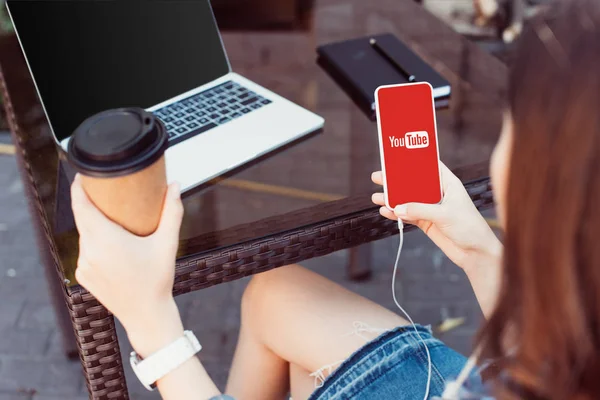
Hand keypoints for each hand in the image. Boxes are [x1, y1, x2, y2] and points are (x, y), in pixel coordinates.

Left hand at [71, 174, 184, 354]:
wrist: (146, 315)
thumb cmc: (158, 278)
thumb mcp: (168, 243)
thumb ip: (172, 211)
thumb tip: (175, 184)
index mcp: (105, 240)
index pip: (81, 206)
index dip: (79, 187)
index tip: (84, 173)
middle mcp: (89, 252)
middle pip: (83, 218)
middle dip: (90, 203)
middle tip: (105, 190)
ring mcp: (84, 265)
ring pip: (85, 235)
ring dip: (95, 225)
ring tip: (112, 218)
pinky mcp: (84, 276)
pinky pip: (86, 251)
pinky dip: (96, 243)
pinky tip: (112, 244)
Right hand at [371, 163, 501, 272]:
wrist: (475, 253)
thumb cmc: (469, 228)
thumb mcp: (445, 215)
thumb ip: (420, 209)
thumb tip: (397, 207)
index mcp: (448, 184)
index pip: (430, 166)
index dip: (414, 160)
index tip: (397, 157)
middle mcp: (438, 194)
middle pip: (413, 183)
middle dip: (396, 181)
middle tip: (379, 177)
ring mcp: (431, 209)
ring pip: (408, 200)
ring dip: (393, 199)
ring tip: (377, 197)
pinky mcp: (426, 222)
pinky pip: (407, 215)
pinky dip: (396, 214)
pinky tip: (385, 212)